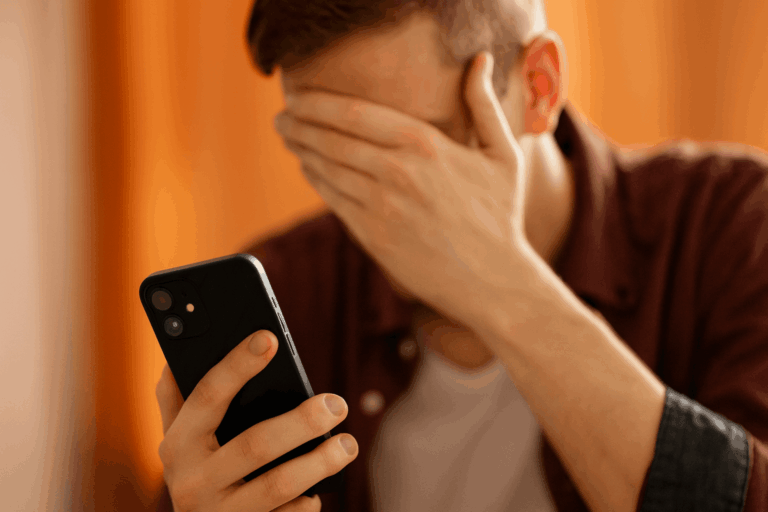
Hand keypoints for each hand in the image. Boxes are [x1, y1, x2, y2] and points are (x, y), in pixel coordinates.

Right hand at [155, 330, 357, 511]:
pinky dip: (308, 501)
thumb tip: (178, 353)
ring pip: (278, 485)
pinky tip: (320, 488)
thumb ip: (177, 398)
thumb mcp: (179, 438)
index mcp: (178, 444)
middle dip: (301, 422)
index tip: (269, 339)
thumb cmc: (197, 472)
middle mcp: (193, 481)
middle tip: (336, 404)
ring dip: (320, 463)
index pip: (207, 396)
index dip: (237, 365)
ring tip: (348, 444)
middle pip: (255, 445)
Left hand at [274, 52, 530, 333]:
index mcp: (425, 145)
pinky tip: (309, 168)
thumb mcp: (503, 154)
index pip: (355, 113)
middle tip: (282, 117)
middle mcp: (397, 173)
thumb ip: (484, 105)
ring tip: (289, 138)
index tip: (298, 96)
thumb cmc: (499, 215)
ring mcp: (381, 208)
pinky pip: (333, 201)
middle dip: (299, 125)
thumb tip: (481, 60)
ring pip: (327, 170)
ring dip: (302, 151)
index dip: (318, 103)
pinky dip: (316, 180)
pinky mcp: (372, 237)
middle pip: (331, 140)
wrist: (492, 280)